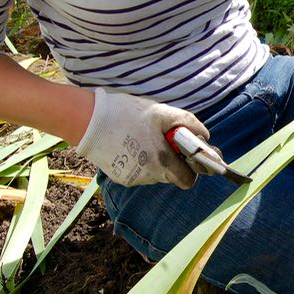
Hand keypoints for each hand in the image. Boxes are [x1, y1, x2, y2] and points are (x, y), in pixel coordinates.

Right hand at [76, 88, 209, 188]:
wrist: (87, 120)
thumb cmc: (127, 113)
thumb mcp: (162, 113)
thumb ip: (188, 124)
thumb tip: (205, 137)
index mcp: (161, 161)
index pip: (188, 180)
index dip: (193, 167)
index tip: (191, 154)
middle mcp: (148, 175)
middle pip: (173, 176)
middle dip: (176, 161)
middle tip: (169, 141)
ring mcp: (134, 179)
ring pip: (158, 174)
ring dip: (160, 161)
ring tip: (148, 139)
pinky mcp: (122, 178)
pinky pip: (143, 173)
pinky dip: (144, 162)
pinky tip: (135, 145)